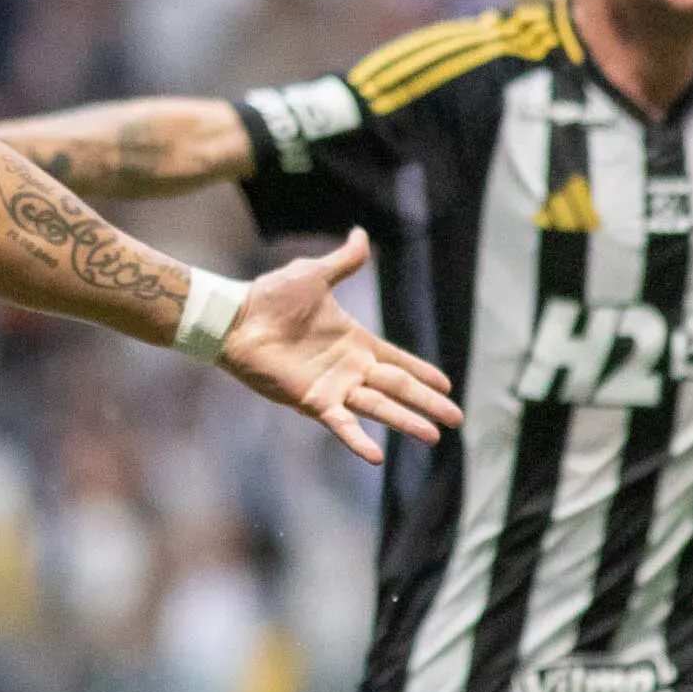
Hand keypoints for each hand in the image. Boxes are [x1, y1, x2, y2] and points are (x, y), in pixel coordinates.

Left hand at [216, 229, 461, 465]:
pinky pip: (340, 423)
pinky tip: (377, 457)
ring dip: (406, 421)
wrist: (235, 318)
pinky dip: (358, 440)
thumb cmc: (269, 297)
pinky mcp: (312, 401)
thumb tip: (361, 234)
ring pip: (379, 406)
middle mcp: (349, 367)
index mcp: (354, 341)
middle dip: (427, 402)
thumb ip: (343, 262)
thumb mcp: (314, 274)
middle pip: (398, 386)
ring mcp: (332, 386)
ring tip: (433, 437)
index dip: (422, 372)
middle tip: (456, 419)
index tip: (447, 385)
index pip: (398, 359)